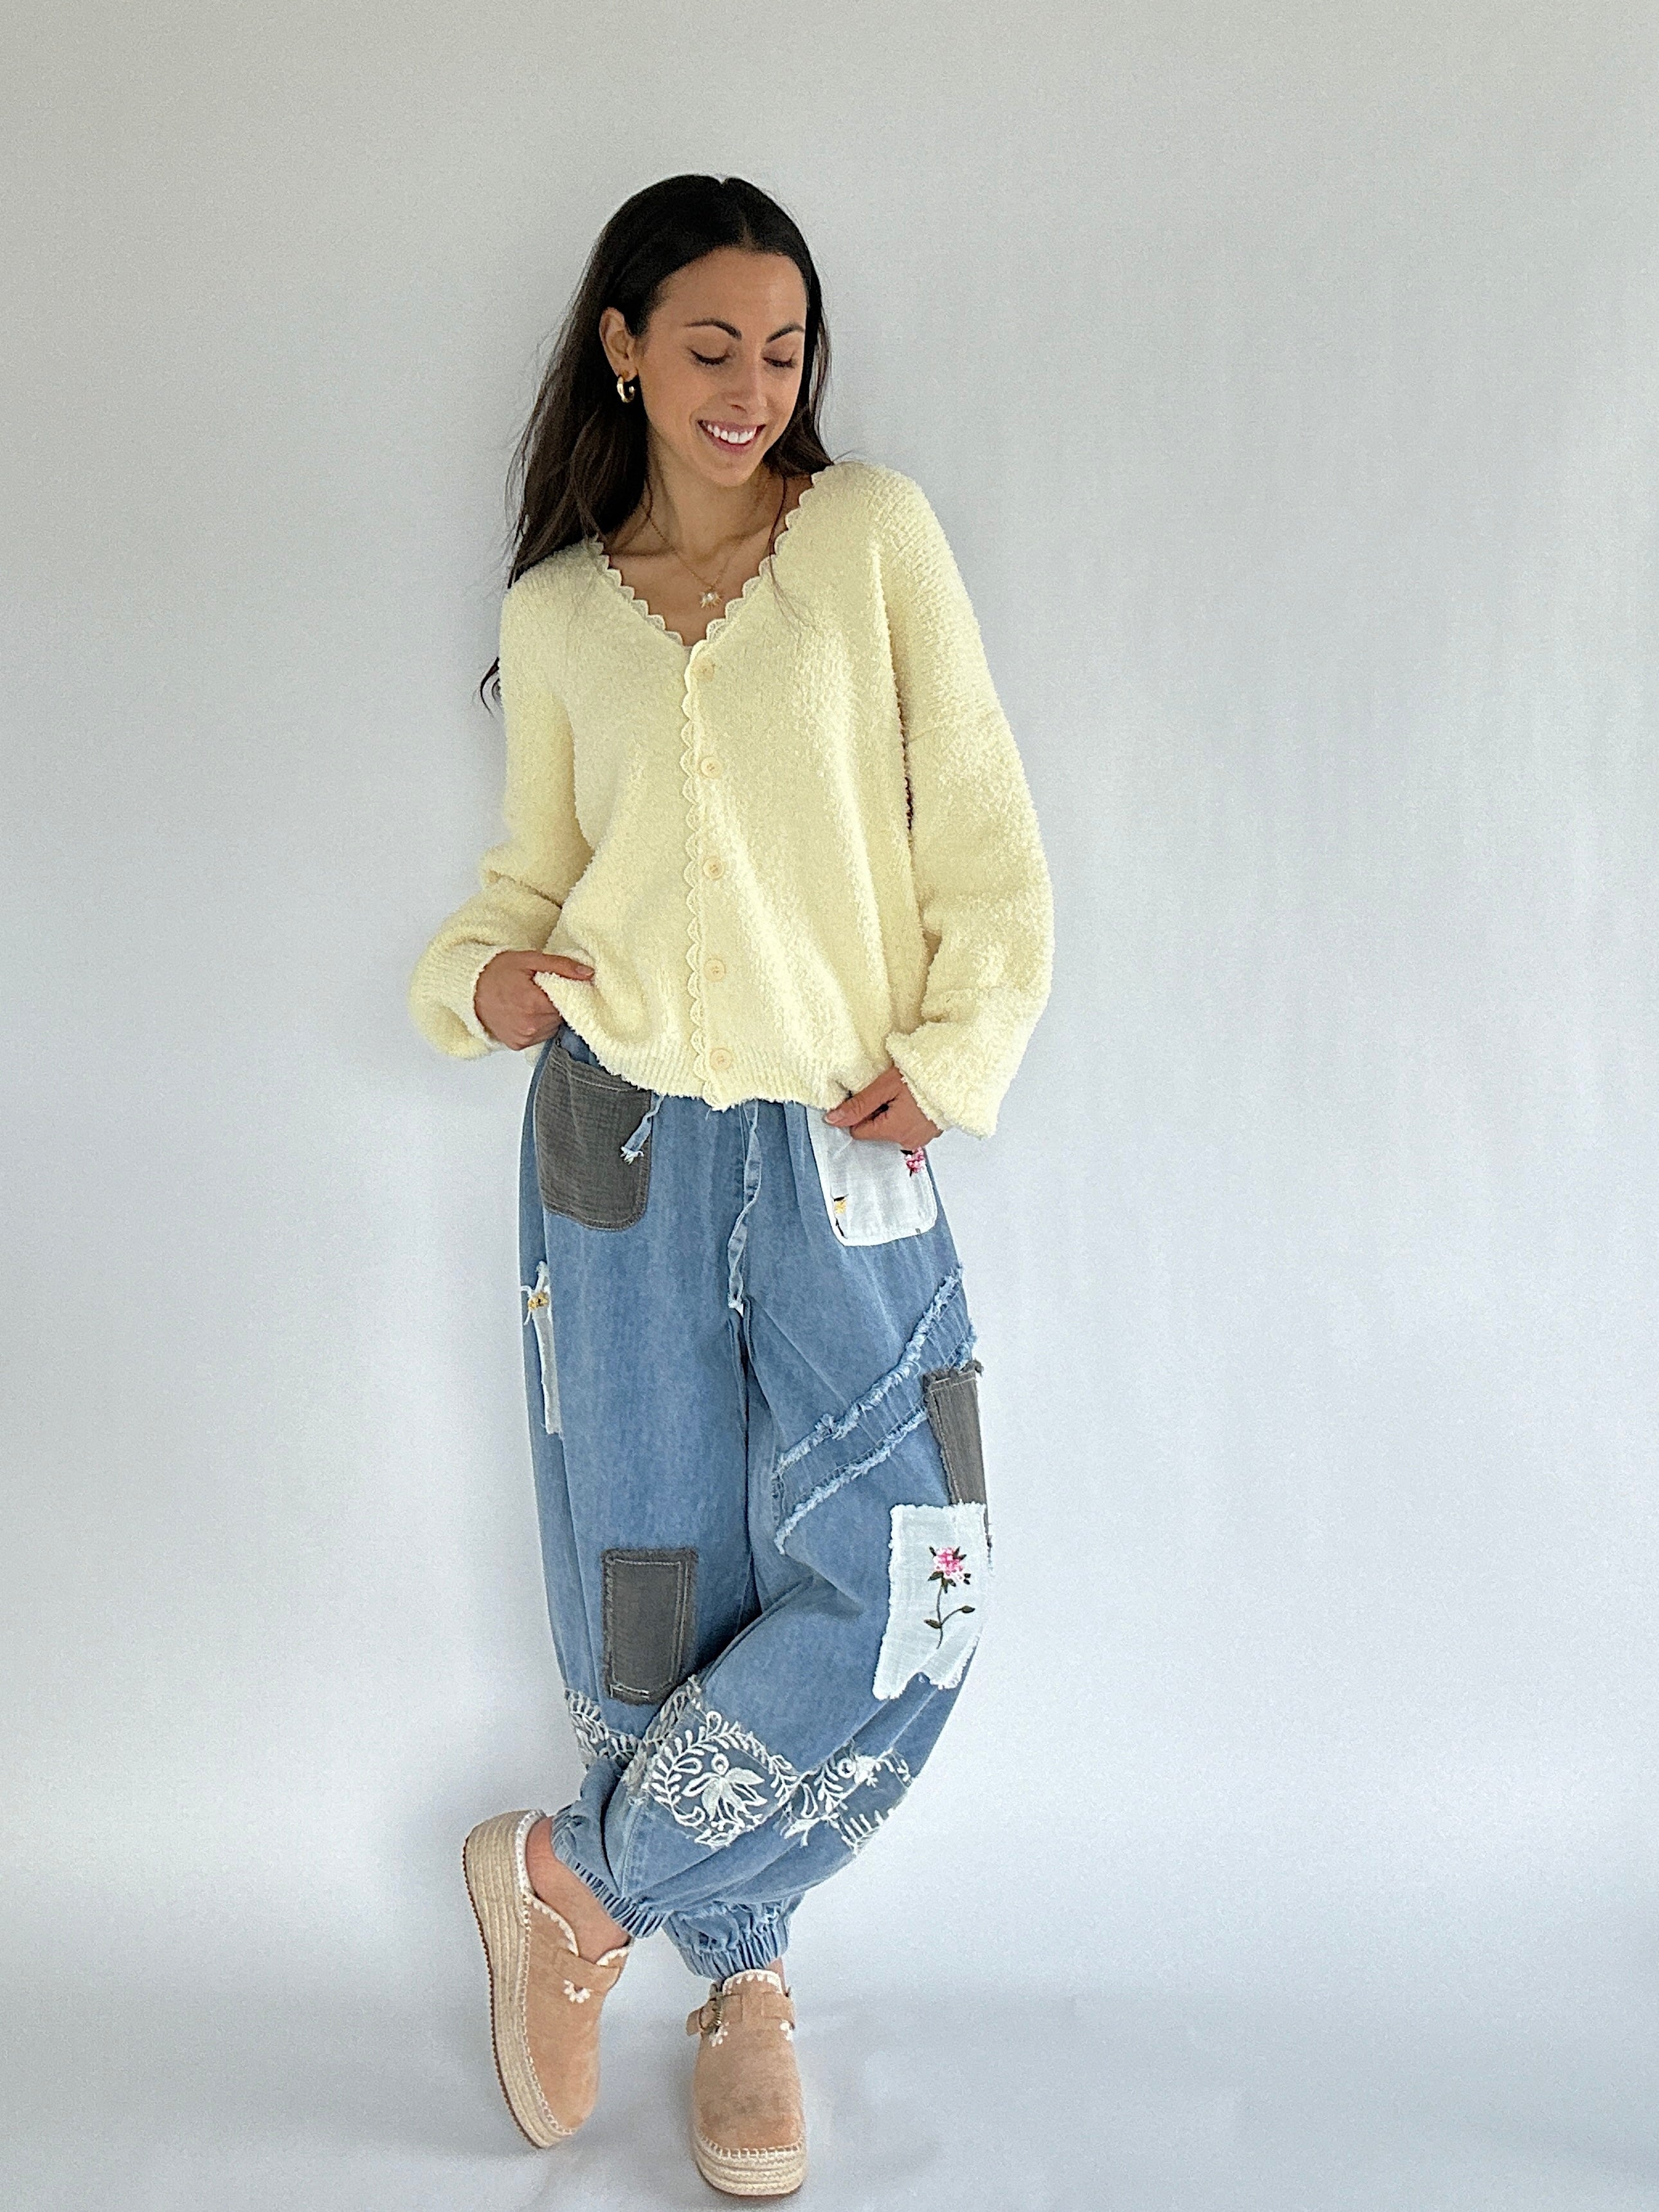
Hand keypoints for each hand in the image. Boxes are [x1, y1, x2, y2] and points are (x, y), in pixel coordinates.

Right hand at [474, 950, 594, 1048]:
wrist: (470, 988)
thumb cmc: (498, 971)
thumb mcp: (531, 960)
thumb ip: (562, 966)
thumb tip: (588, 973)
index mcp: (534, 1004)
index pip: (568, 1003)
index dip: (566, 992)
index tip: (557, 985)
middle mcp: (530, 1026)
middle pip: (561, 1016)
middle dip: (556, 1004)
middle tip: (540, 991)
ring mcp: (523, 1038)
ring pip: (552, 1027)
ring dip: (548, 1016)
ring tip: (532, 1001)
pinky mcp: (517, 1045)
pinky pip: (539, 1036)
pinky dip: (538, 1026)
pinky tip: (526, 1013)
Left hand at [823, 1066, 942, 1147]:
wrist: (955, 1073)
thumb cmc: (921, 1076)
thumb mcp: (884, 1087)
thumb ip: (858, 1105)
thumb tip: (833, 1120)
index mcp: (893, 1131)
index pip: (858, 1131)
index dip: (860, 1112)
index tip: (872, 1095)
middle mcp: (907, 1141)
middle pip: (876, 1131)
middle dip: (877, 1112)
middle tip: (891, 1093)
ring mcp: (920, 1139)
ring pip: (891, 1128)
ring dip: (892, 1113)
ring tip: (905, 1095)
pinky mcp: (930, 1133)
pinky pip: (908, 1127)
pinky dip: (906, 1115)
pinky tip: (914, 1101)